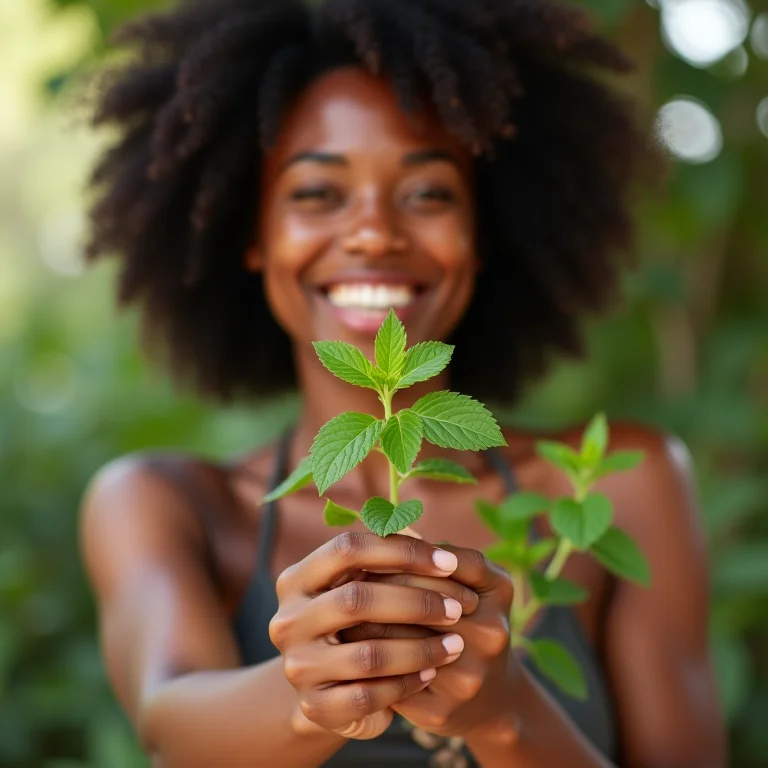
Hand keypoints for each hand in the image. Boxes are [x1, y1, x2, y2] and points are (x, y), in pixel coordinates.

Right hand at [269, 533, 476, 739]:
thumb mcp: (364, 587)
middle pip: (357, 598)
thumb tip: (421, 529)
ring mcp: (297, 665)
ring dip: (420, 648)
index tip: (449, 561)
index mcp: (298, 578)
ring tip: (455, 645)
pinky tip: (430, 673)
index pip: (347, 548)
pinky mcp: (313, 706)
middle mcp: (288, 619)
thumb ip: (386, 560)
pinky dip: (406, 684)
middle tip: (458, 608)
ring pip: (368, 654)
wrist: (331, 689)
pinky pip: (368, 696)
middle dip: (416, 601)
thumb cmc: (359, 624)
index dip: (401, 551)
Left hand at [348, 546, 518, 737]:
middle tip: (346, 581)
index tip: (374, 553)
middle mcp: (492, 632)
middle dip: (378, 587)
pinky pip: (392, 678)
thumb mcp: (468, 581)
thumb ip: (432, 555)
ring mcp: (469, 675)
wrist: (491, 701)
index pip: (444, 559)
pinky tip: (350, 650)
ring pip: (398, 639)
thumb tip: (382, 524)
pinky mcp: (443, 712)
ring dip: (363, 624)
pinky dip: (368, 662)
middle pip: (418, 597)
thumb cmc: (468, 623)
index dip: (404, 554)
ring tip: (341, 614)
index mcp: (500, 589)